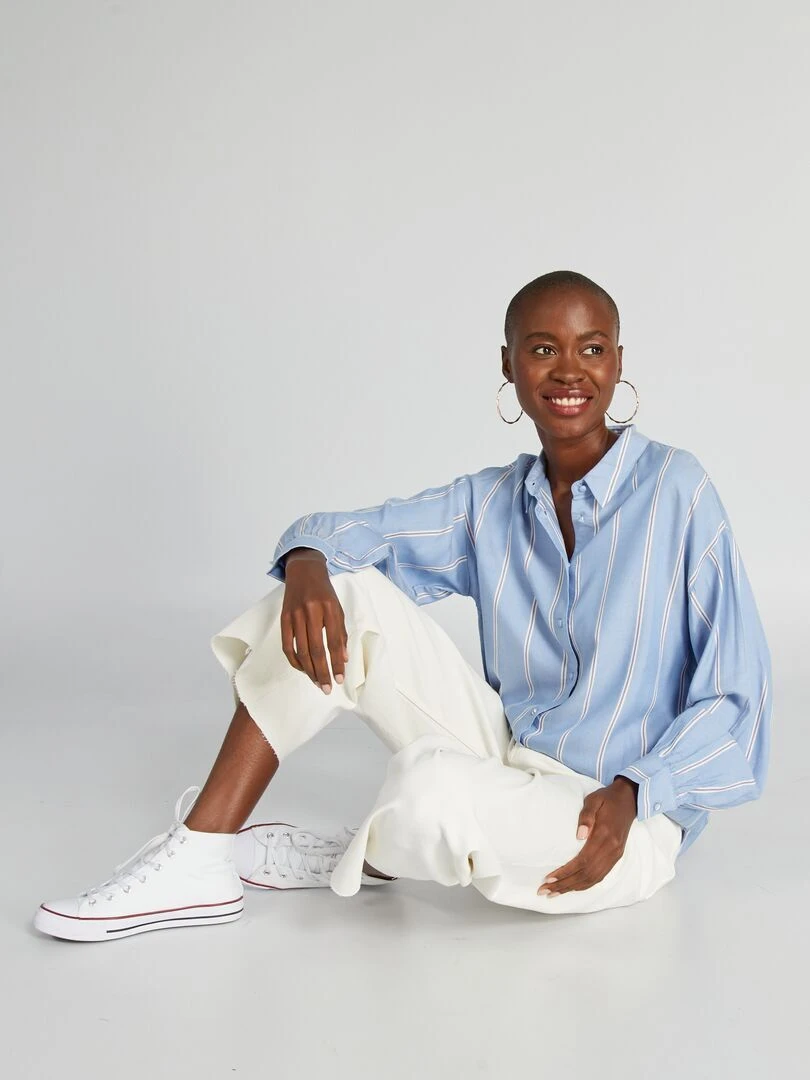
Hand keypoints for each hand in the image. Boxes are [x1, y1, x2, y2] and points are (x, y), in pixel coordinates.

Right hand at [280, 549, 348, 693]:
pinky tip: (302, 669)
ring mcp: (295, 615)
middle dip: (322, 672)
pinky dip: (294, 660)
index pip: (334, 643)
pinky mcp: (284, 618)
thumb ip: (341, 633)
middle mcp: (311, 612)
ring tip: (317, 682)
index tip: (340, 679)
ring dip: (309, 670)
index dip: (337, 664)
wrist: (304, 571)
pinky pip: (287, 645)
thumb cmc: (324, 592)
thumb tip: (343, 659)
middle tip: (327, 688)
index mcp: (329, 609)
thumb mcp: (338, 609)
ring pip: (301, 650)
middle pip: (316, 650)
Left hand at [538, 776, 638, 896]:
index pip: (583, 861)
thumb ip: (586, 816)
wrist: (629, 800)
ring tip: (554, 893)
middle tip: (544, 891)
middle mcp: (611, 850)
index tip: (548, 878)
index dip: (565, 872)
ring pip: (593, 878)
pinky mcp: (616, 857)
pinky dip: (585, 885)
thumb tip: (579, 835)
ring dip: (572, 888)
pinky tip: (573, 888)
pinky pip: (600, 876)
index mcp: (605, 836)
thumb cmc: (607, 799)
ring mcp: (615, 855)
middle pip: (586, 874)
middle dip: (564, 884)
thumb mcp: (594, 800)